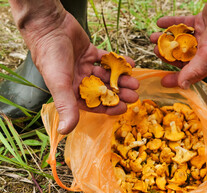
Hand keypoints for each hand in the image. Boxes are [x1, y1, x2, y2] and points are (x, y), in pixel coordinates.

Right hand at [10, 1, 138, 133]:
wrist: (49, 25)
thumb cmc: (51, 56)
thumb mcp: (59, 83)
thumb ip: (65, 106)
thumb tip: (64, 131)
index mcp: (71, 91)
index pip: (93, 105)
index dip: (109, 108)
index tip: (123, 108)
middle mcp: (78, 81)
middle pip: (103, 90)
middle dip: (119, 93)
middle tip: (134, 95)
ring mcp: (84, 66)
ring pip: (107, 76)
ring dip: (121, 78)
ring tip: (135, 81)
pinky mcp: (90, 53)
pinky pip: (106, 59)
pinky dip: (118, 61)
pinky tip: (130, 63)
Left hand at [150, 0, 206, 88]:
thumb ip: (195, 69)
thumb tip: (183, 85)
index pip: (190, 74)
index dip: (176, 78)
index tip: (163, 81)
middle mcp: (205, 50)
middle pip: (182, 56)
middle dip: (167, 54)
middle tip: (155, 50)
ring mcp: (203, 35)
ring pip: (180, 40)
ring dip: (166, 39)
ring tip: (154, 37)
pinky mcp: (200, 21)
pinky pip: (183, 24)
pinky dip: (171, 23)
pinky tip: (161, 23)